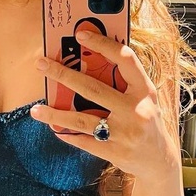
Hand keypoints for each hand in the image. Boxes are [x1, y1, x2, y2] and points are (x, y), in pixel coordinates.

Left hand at [31, 29, 178, 181]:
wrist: (159, 160)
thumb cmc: (147, 121)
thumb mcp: (145, 98)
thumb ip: (125, 81)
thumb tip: (90, 59)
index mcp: (145, 91)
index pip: (125, 60)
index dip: (103, 44)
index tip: (80, 35)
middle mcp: (136, 110)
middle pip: (93, 89)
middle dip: (63, 75)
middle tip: (41, 64)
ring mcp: (124, 133)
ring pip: (81, 119)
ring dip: (55, 114)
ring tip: (35, 109)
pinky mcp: (114, 152)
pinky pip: (83, 141)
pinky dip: (67, 134)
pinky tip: (54, 128)